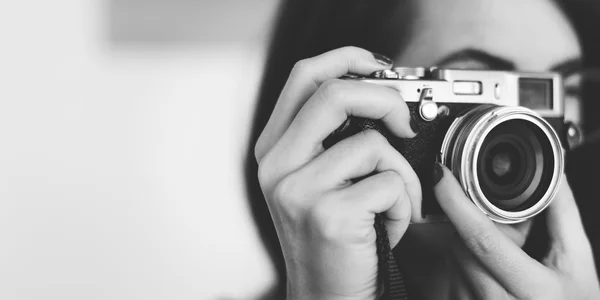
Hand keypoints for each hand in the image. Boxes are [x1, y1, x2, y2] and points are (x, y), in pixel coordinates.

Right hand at [254, 47, 420, 298]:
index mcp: (275, 148)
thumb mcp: (318, 180)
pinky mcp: (329, 215)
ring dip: (402, 175)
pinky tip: (387, 227)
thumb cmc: (331, 239)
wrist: (325, 295)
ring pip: (374, 144)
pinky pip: (390, 184)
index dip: (346, 59)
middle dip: (386, 100)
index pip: (304, 77)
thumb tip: (380, 98)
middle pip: (335, 93)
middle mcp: (277, 165)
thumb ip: (333, 137)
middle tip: (405, 124)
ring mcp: (298, 190)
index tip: (379, 66)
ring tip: (391, 204)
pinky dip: (404, 205)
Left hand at [432, 163, 599, 298]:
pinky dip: (464, 267)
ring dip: (469, 247)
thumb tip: (551, 178)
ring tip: (502, 259)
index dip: (458, 203)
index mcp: (532, 290)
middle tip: (504, 233)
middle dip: (474, 228)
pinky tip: (491, 273)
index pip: (482, 238)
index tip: (443, 176)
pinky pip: (451, 278)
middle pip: (462, 245)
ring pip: (453, 261)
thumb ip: (563, 216)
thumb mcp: (576, 263)